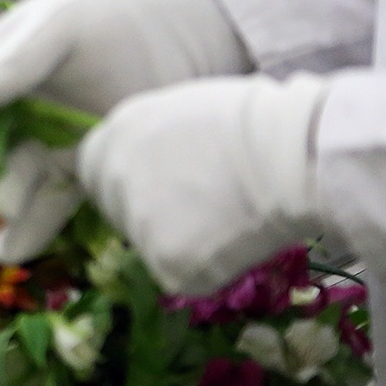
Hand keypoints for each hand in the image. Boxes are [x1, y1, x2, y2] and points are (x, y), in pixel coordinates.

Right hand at [0, 0, 251, 263]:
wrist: (181, 36)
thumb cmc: (105, 18)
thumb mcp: (56, 26)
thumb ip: (9, 61)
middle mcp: (5, 112)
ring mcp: (40, 144)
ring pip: (5, 182)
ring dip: (1, 202)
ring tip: (13, 213)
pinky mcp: (76, 170)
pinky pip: (46, 205)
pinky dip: (28, 231)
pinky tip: (14, 249)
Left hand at [78, 74, 327, 295]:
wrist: (289, 156)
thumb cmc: (257, 121)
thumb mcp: (184, 112)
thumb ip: (156, 140)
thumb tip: (159, 162)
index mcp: (116, 133)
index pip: (96, 171)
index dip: (128, 184)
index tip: (160, 191)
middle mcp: (113, 177)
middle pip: (118, 211)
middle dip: (152, 217)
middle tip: (201, 213)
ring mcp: (135, 220)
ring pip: (152, 245)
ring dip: (184, 242)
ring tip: (232, 219)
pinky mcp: (166, 260)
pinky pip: (184, 273)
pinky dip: (211, 268)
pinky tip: (239, 242)